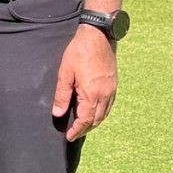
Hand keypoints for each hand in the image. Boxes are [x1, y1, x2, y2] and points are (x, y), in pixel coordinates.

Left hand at [52, 23, 118, 140]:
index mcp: (92, 95)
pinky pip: (109, 105)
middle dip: (85, 128)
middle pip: (96, 120)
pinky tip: (94, 110)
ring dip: (94, 122)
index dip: (77, 130)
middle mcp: (105, 96)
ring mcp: (111, 91)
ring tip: (83, 124)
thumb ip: (62, 94)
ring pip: (104, 114)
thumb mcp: (65, 72)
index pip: (85, 120)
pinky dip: (101, 113)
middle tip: (74, 132)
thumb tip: (58, 113)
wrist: (98, 36)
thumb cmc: (79, 52)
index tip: (69, 136)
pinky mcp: (113, 85)